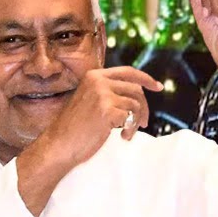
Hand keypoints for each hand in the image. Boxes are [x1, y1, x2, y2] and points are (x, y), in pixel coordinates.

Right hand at [48, 66, 163, 163]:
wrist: (58, 144)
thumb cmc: (75, 127)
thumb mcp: (90, 100)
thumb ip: (108, 92)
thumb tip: (138, 93)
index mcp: (94, 76)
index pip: (128, 71)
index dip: (146, 78)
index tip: (158, 87)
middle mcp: (98, 81)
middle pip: (136, 89)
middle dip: (144, 107)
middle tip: (144, 123)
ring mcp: (102, 94)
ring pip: (136, 104)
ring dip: (137, 121)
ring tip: (127, 133)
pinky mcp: (106, 110)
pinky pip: (131, 118)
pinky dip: (131, 129)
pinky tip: (122, 136)